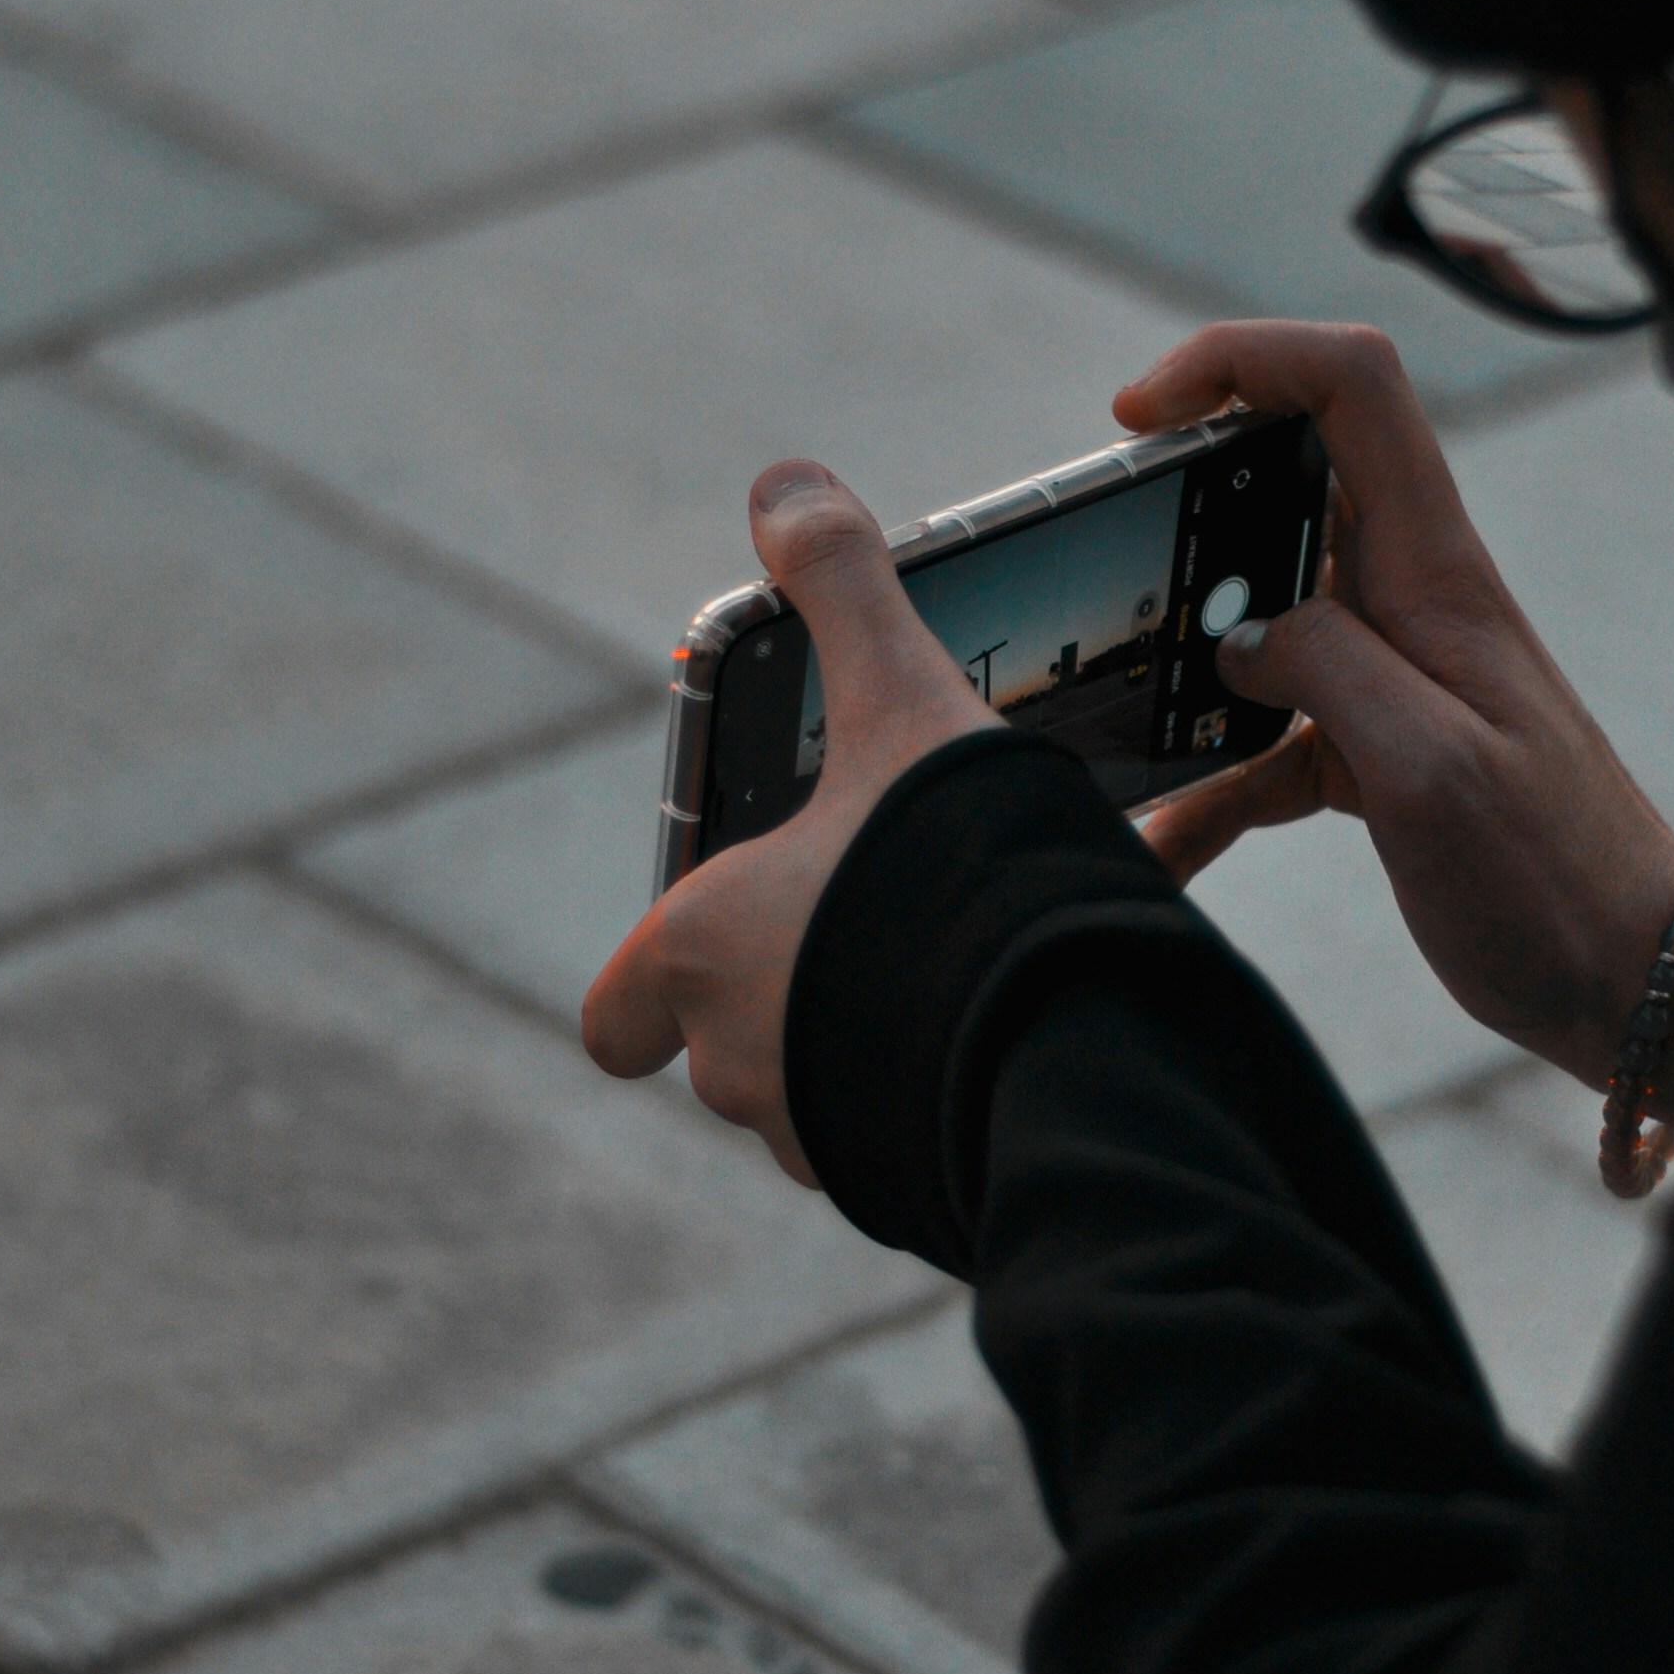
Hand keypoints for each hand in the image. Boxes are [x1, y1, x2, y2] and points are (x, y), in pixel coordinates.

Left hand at [581, 461, 996, 1177]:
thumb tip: (782, 481)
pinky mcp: (911, 1191)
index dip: (641, 988)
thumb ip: (844, 590)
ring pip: (821, 1096)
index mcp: (699, 952)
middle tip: (878, 923)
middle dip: (796, 991)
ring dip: (868, 1046)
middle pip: (730, 1041)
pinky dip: (941, 1096)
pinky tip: (1008, 1032)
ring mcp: (821, 1141)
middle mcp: (739, 1062)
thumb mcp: (902, 701)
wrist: (1061, 1031)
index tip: (694, 956)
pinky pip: (906, 1142)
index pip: (612, 1015)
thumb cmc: (956, 867)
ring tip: (956, 972)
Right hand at [1114, 324, 1673, 1103]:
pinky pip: (1266, 738)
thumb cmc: (1557, 882)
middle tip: (1109, 574)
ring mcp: (1393, 676)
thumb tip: (1239, 630)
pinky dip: (1207, 784)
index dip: (1241, 358)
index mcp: (1438, 575)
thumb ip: (1328, 672)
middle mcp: (1414, 602)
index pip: (1350, 386)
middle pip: (1286, 482)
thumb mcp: (1430, 772)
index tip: (1141, 414)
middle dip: (1184, 510)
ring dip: (1182, 664)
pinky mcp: (1377, 754)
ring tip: (1112, 723)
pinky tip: (1159, 845)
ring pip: (1259, 618)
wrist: (1638, 986)